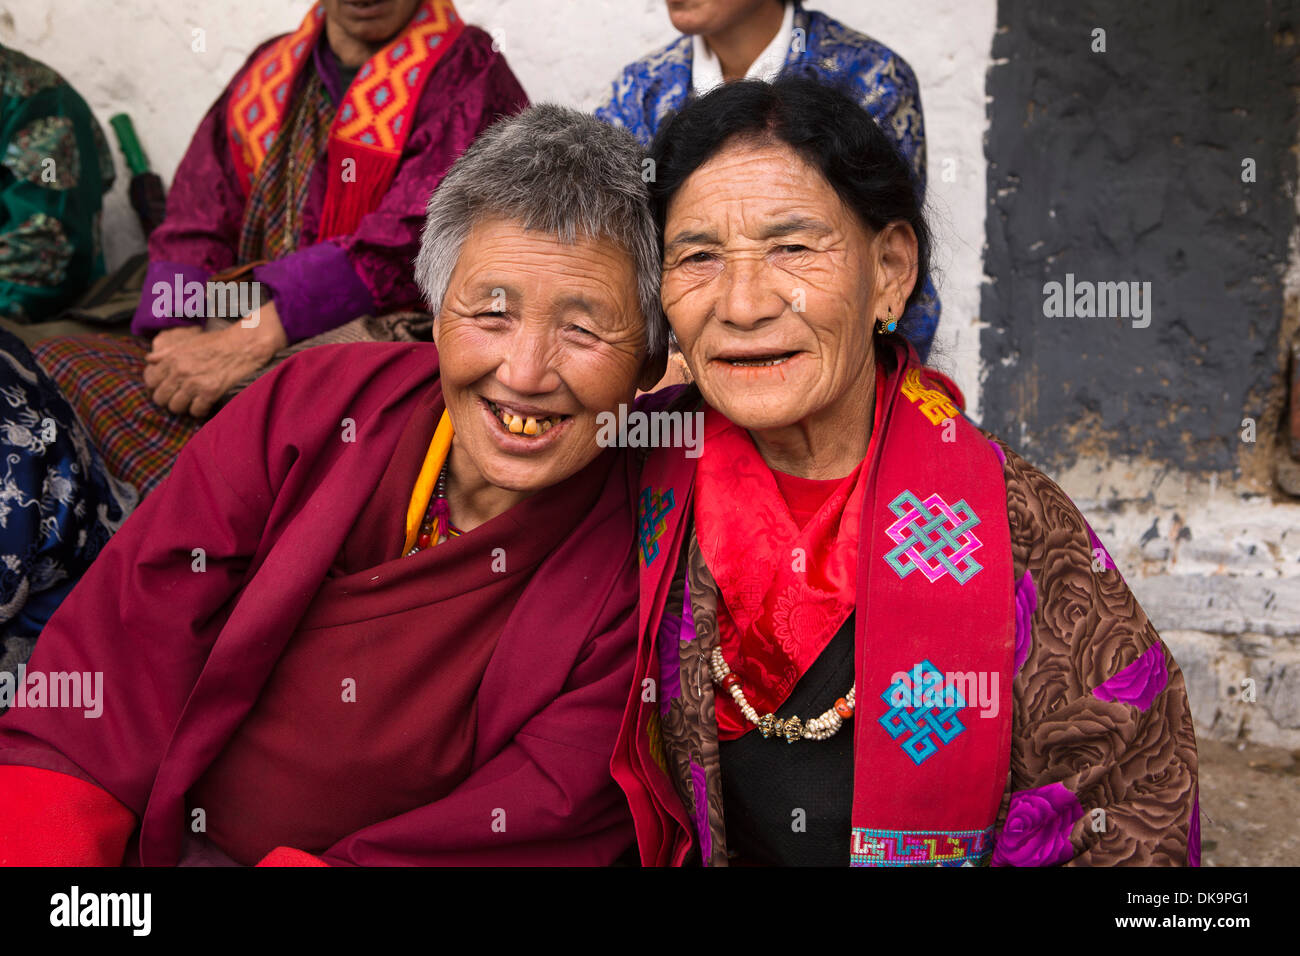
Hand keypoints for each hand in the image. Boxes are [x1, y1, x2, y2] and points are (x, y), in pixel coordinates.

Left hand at [143, 302, 286, 417]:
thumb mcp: (188, 343)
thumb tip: (149, 359)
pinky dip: (200, 410)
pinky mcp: (210, 393)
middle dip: (169, 399)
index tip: (167, 387)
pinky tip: (205, 403)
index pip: (150, 381)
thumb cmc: (218, 342)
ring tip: (192, 401)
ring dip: (183, 406)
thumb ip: (166, 352)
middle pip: (160, 398)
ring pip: (175, 407)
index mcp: (172, 358)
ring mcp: (194, 383)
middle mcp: (180, 371)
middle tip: (179, 397)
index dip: (157, 386)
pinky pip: (196, 411)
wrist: (245, 345)